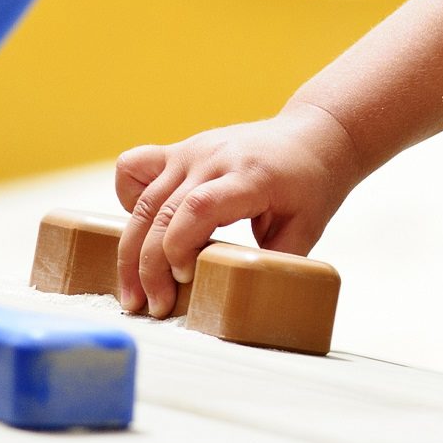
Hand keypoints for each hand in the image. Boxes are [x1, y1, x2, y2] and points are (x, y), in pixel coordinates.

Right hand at [113, 100, 359, 315]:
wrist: (315, 135)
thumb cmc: (312, 183)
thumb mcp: (307, 226)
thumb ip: (276, 260)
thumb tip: (246, 300)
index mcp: (250, 176)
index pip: (198, 207)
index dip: (179, 246)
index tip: (184, 279)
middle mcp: (213, 159)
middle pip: (162, 211)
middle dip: (148, 266)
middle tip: (152, 306)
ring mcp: (191, 151)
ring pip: (142, 200)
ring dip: (130, 250)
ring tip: (134, 291)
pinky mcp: (178, 151)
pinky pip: (132, 168)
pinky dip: (127, 201)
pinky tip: (145, 230)